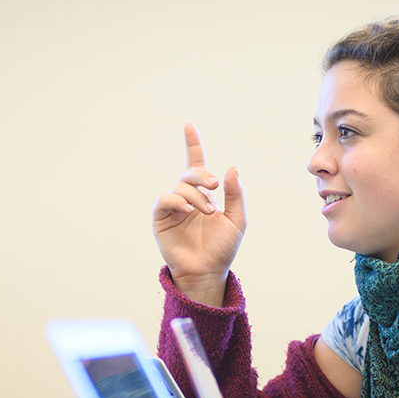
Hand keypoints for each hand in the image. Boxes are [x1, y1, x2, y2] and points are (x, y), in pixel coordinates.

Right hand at [152, 123, 246, 305]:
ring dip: (196, 197)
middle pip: (190, 174)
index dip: (192, 145)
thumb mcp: (236, 219)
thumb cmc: (222, 248)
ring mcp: (173, 208)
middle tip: (214, 186)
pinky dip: (177, 201)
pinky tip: (188, 210)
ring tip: (207, 212)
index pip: (196, 165)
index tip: (189, 126)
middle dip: (202, 176)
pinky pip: (165, 200)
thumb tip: (232, 168)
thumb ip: (235, 194)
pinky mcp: (162, 219)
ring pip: (181, 188)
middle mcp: (187, 198)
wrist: (208, 271)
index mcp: (204, 195)